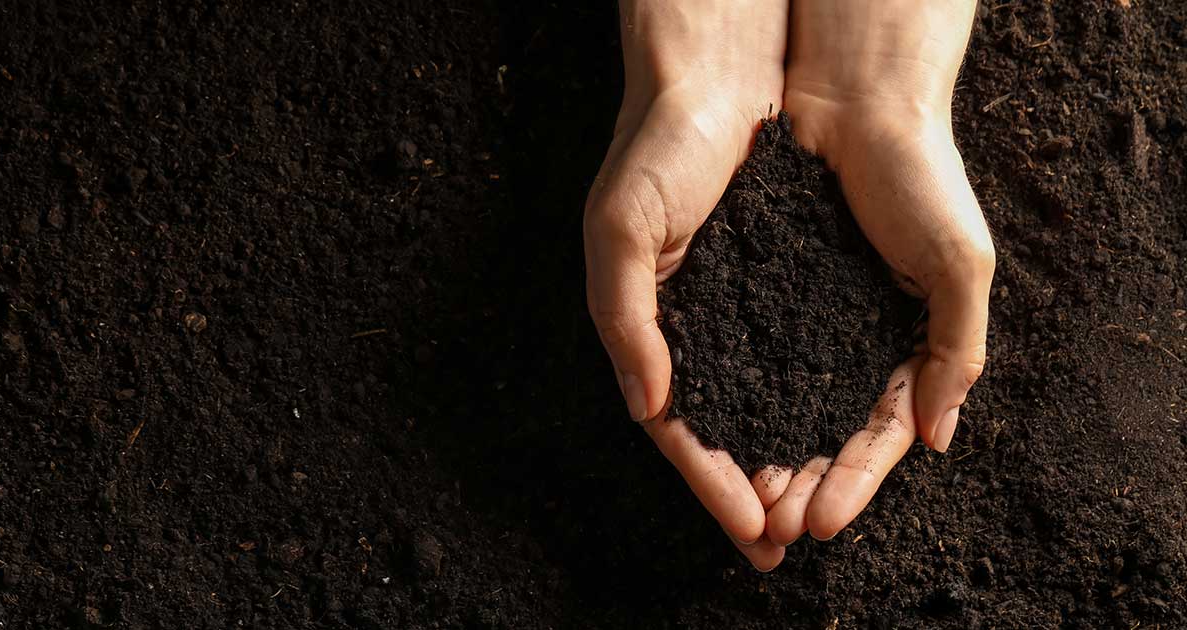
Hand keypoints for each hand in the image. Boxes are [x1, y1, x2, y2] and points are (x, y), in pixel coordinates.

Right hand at [583, 0, 789, 569]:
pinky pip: (800, 361)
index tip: (752, 532)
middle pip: (724, 431)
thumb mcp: (620, 232)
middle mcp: (694, 329)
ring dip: (787, 462)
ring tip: (817, 512)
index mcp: (649, 327)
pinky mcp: (783, 287)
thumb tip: (650, 408)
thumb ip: (626, 320)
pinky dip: (815, 405)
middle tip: (789, 545)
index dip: (710, 483)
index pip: (677, 428)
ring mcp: (739, 312)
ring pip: (765, 406)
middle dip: (752, 492)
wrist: (719, 80)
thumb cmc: (658, 149)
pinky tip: (835, 439)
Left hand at [766, 0, 994, 543]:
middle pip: (822, 433)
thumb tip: (938, 439)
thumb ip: (955, 350)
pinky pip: (741, 359)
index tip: (822, 522)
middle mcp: (849, 340)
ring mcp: (803, 320)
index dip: (851, 482)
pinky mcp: (758, 293)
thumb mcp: (958, 265)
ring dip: (763, 456)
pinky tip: (714, 434)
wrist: (856, 102)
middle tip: (772, 527)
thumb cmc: (921, 178)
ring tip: (744, 501)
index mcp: (905, 344)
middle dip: (801, 485)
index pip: (877, 435)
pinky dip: (731, 400)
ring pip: (778, 407)